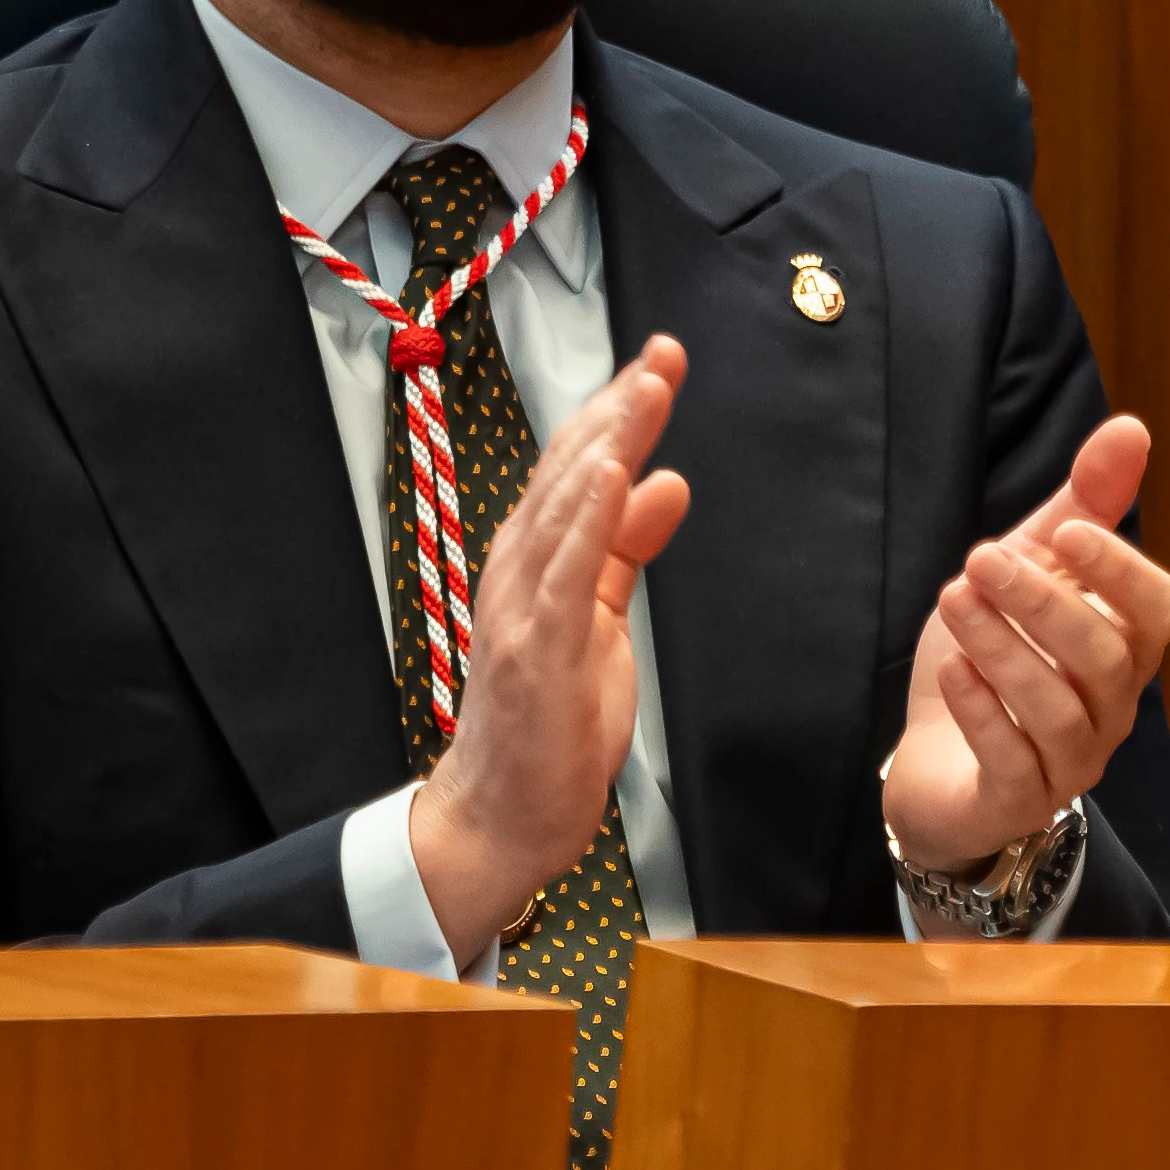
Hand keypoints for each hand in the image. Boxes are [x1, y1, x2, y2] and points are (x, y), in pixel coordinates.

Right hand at [407, 336, 693, 968]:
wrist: (504, 815)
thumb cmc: (551, 720)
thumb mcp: (602, 618)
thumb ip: (626, 549)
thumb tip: (665, 481)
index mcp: (534, 559)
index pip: (578, 468)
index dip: (618, 411)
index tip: (662, 360)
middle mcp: (517, 570)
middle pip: (570, 473)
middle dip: (619, 410)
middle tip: (664, 355)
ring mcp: (519, 608)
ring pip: (564, 508)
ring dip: (605, 445)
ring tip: (644, 391)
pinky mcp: (533, 652)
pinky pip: (563, 576)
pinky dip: (586, 521)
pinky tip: (611, 476)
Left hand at [885, 415, 1169, 873]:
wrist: (934, 761)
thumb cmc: (997, 655)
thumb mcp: (1031, 569)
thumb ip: (1082, 506)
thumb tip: (1130, 427)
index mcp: (1125, 648)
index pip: (1158, 612)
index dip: (1121, 571)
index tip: (1067, 528)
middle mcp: (1111, 708)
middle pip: (1103, 657)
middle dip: (1043, 602)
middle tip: (980, 557)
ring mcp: (1068, 761)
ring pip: (1058, 711)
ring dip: (1006, 650)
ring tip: (955, 600)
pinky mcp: (1015, 799)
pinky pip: (1013, 761)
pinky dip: (984, 712)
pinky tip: (953, 670)